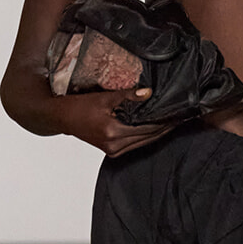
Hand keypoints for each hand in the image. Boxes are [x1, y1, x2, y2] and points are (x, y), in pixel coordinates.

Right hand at [54, 87, 172, 157]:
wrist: (61, 118)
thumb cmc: (78, 106)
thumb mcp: (104, 98)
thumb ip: (127, 96)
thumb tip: (149, 92)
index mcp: (113, 133)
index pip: (148, 128)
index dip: (165, 121)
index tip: (178, 113)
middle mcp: (115, 146)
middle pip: (149, 137)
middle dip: (165, 127)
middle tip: (180, 116)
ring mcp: (113, 150)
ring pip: (144, 142)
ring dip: (158, 132)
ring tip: (172, 120)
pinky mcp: (112, 151)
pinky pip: (135, 143)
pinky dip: (146, 135)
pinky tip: (155, 126)